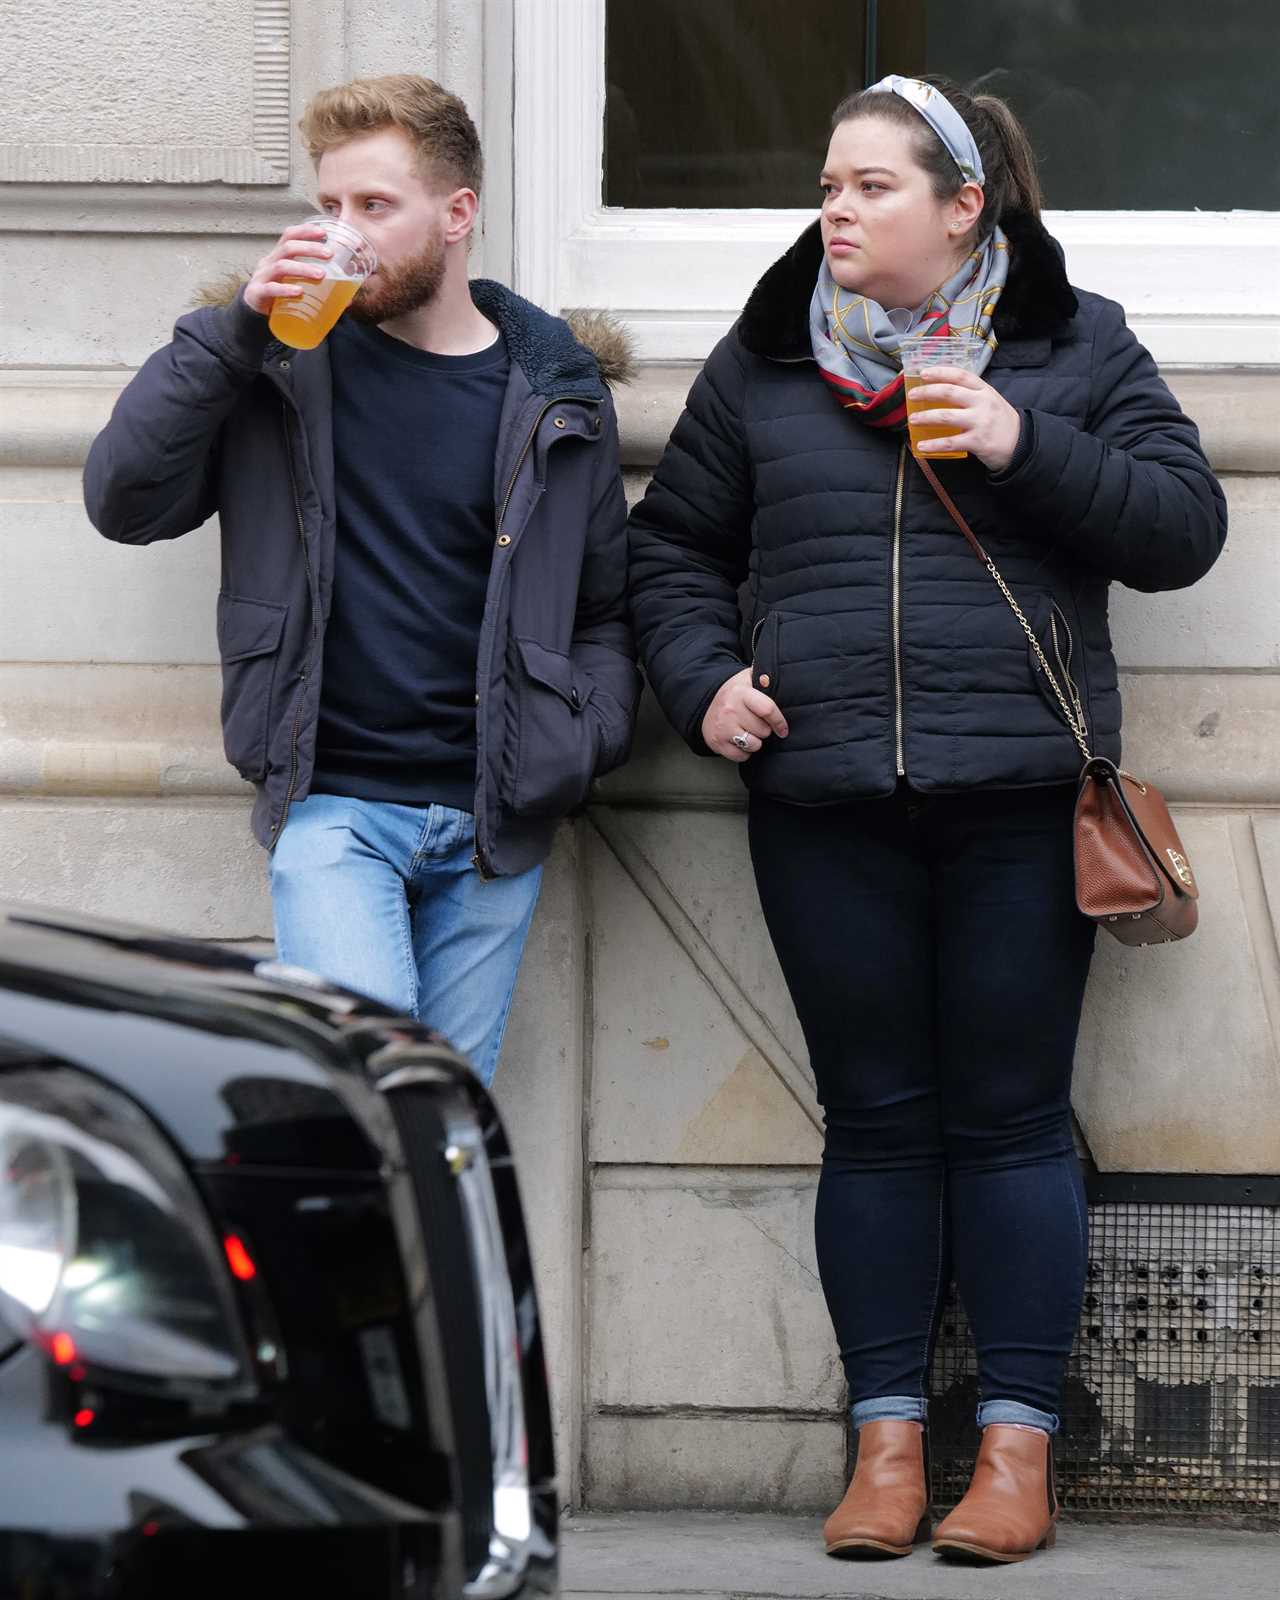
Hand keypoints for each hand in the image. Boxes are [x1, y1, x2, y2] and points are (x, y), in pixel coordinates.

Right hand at [243, 224, 332, 316]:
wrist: (254, 317)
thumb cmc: (280, 298)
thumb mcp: (296, 286)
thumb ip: (318, 289)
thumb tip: (348, 299)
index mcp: (278, 256)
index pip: (290, 235)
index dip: (306, 231)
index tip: (324, 233)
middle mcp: (268, 262)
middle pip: (288, 247)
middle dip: (310, 248)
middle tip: (329, 254)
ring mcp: (261, 277)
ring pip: (282, 266)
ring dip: (303, 268)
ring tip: (321, 274)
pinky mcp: (257, 293)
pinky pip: (271, 289)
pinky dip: (286, 289)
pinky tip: (299, 292)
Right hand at [701, 667, 787, 762]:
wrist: (705, 703)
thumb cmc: (734, 693)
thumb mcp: (748, 678)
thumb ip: (764, 677)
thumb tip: (771, 678)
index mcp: (740, 692)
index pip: (767, 709)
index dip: (779, 722)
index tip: (783, 729)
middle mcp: (730, 710)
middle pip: (763, 731)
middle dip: (765, 730)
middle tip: (757, 724)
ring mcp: (722, 728)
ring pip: (754, 745)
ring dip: (755, 741)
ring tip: (748, 732)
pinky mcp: (717, 743)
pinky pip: (742, 756)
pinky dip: (744, 752)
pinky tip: (739, 741)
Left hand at [907, 366, 1021, 471]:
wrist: (1021, 444)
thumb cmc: (999, 421)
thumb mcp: (989, 400)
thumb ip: (970, 395)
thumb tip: (940, 391)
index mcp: (984, 390)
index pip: (961, 375)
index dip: (941, 372)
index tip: (923, 373)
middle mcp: (982, 403)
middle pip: (949, 392)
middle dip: (927, 392)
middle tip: (912, 395)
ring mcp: (980, 422)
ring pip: (946, 416)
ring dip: (925, 417)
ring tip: (913, 419)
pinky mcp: (977, 441)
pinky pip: (950, 442)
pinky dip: (933, 445)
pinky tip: (921, 446)